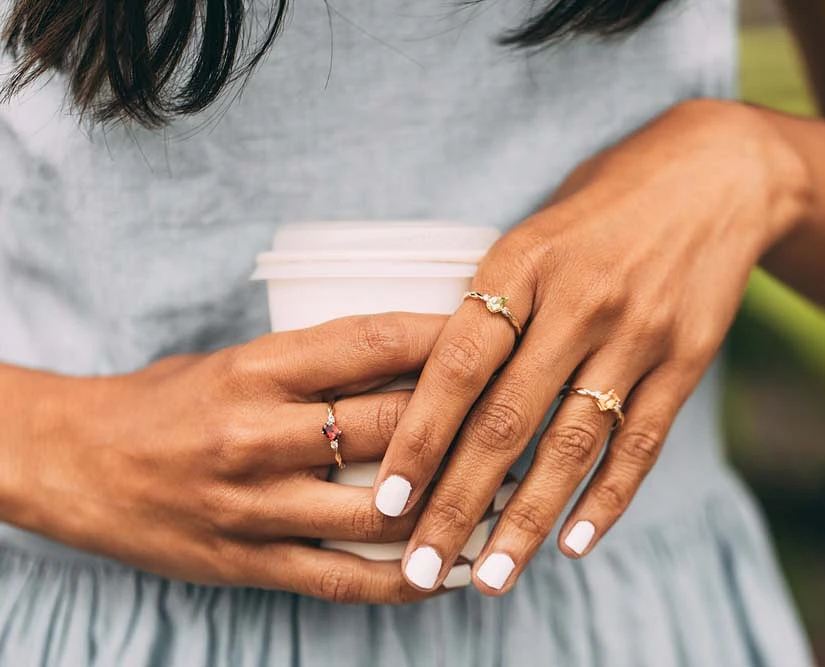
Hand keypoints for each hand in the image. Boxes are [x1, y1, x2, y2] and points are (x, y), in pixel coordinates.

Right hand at [10, 313, 468, 602]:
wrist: (76, 462)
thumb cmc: (166, 401)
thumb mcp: (236, 359)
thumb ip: (315, 362)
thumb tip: (413, 354)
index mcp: (259, 367)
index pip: (375, 341)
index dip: (449, 337)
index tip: (501, 334)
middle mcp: (260, 433)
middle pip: (391, 424)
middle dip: (469, 422)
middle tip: (525, 417)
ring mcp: (254, 505)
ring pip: (381, 508)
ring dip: (452, 506)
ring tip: (508, 497)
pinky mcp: (246, 563)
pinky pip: (341, 581)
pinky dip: (403, 580)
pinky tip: (448, 572)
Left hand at [374, 100, 808, 592]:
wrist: (715, 174)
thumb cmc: (603, 204)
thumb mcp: (534, 230)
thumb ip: (493, 302)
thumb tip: (436, 388)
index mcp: (523, 263)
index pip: (458, 366)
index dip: (420, 438)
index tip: (389, 502)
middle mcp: (581, 302)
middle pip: (508, 421)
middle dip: (459, 503)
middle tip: (425, 569)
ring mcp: (640, 333)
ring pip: (573, 445)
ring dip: (528, 520)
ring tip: (493, 579)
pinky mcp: (687, 359)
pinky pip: (641, 442)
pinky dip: (606, 499)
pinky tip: (573, 544)